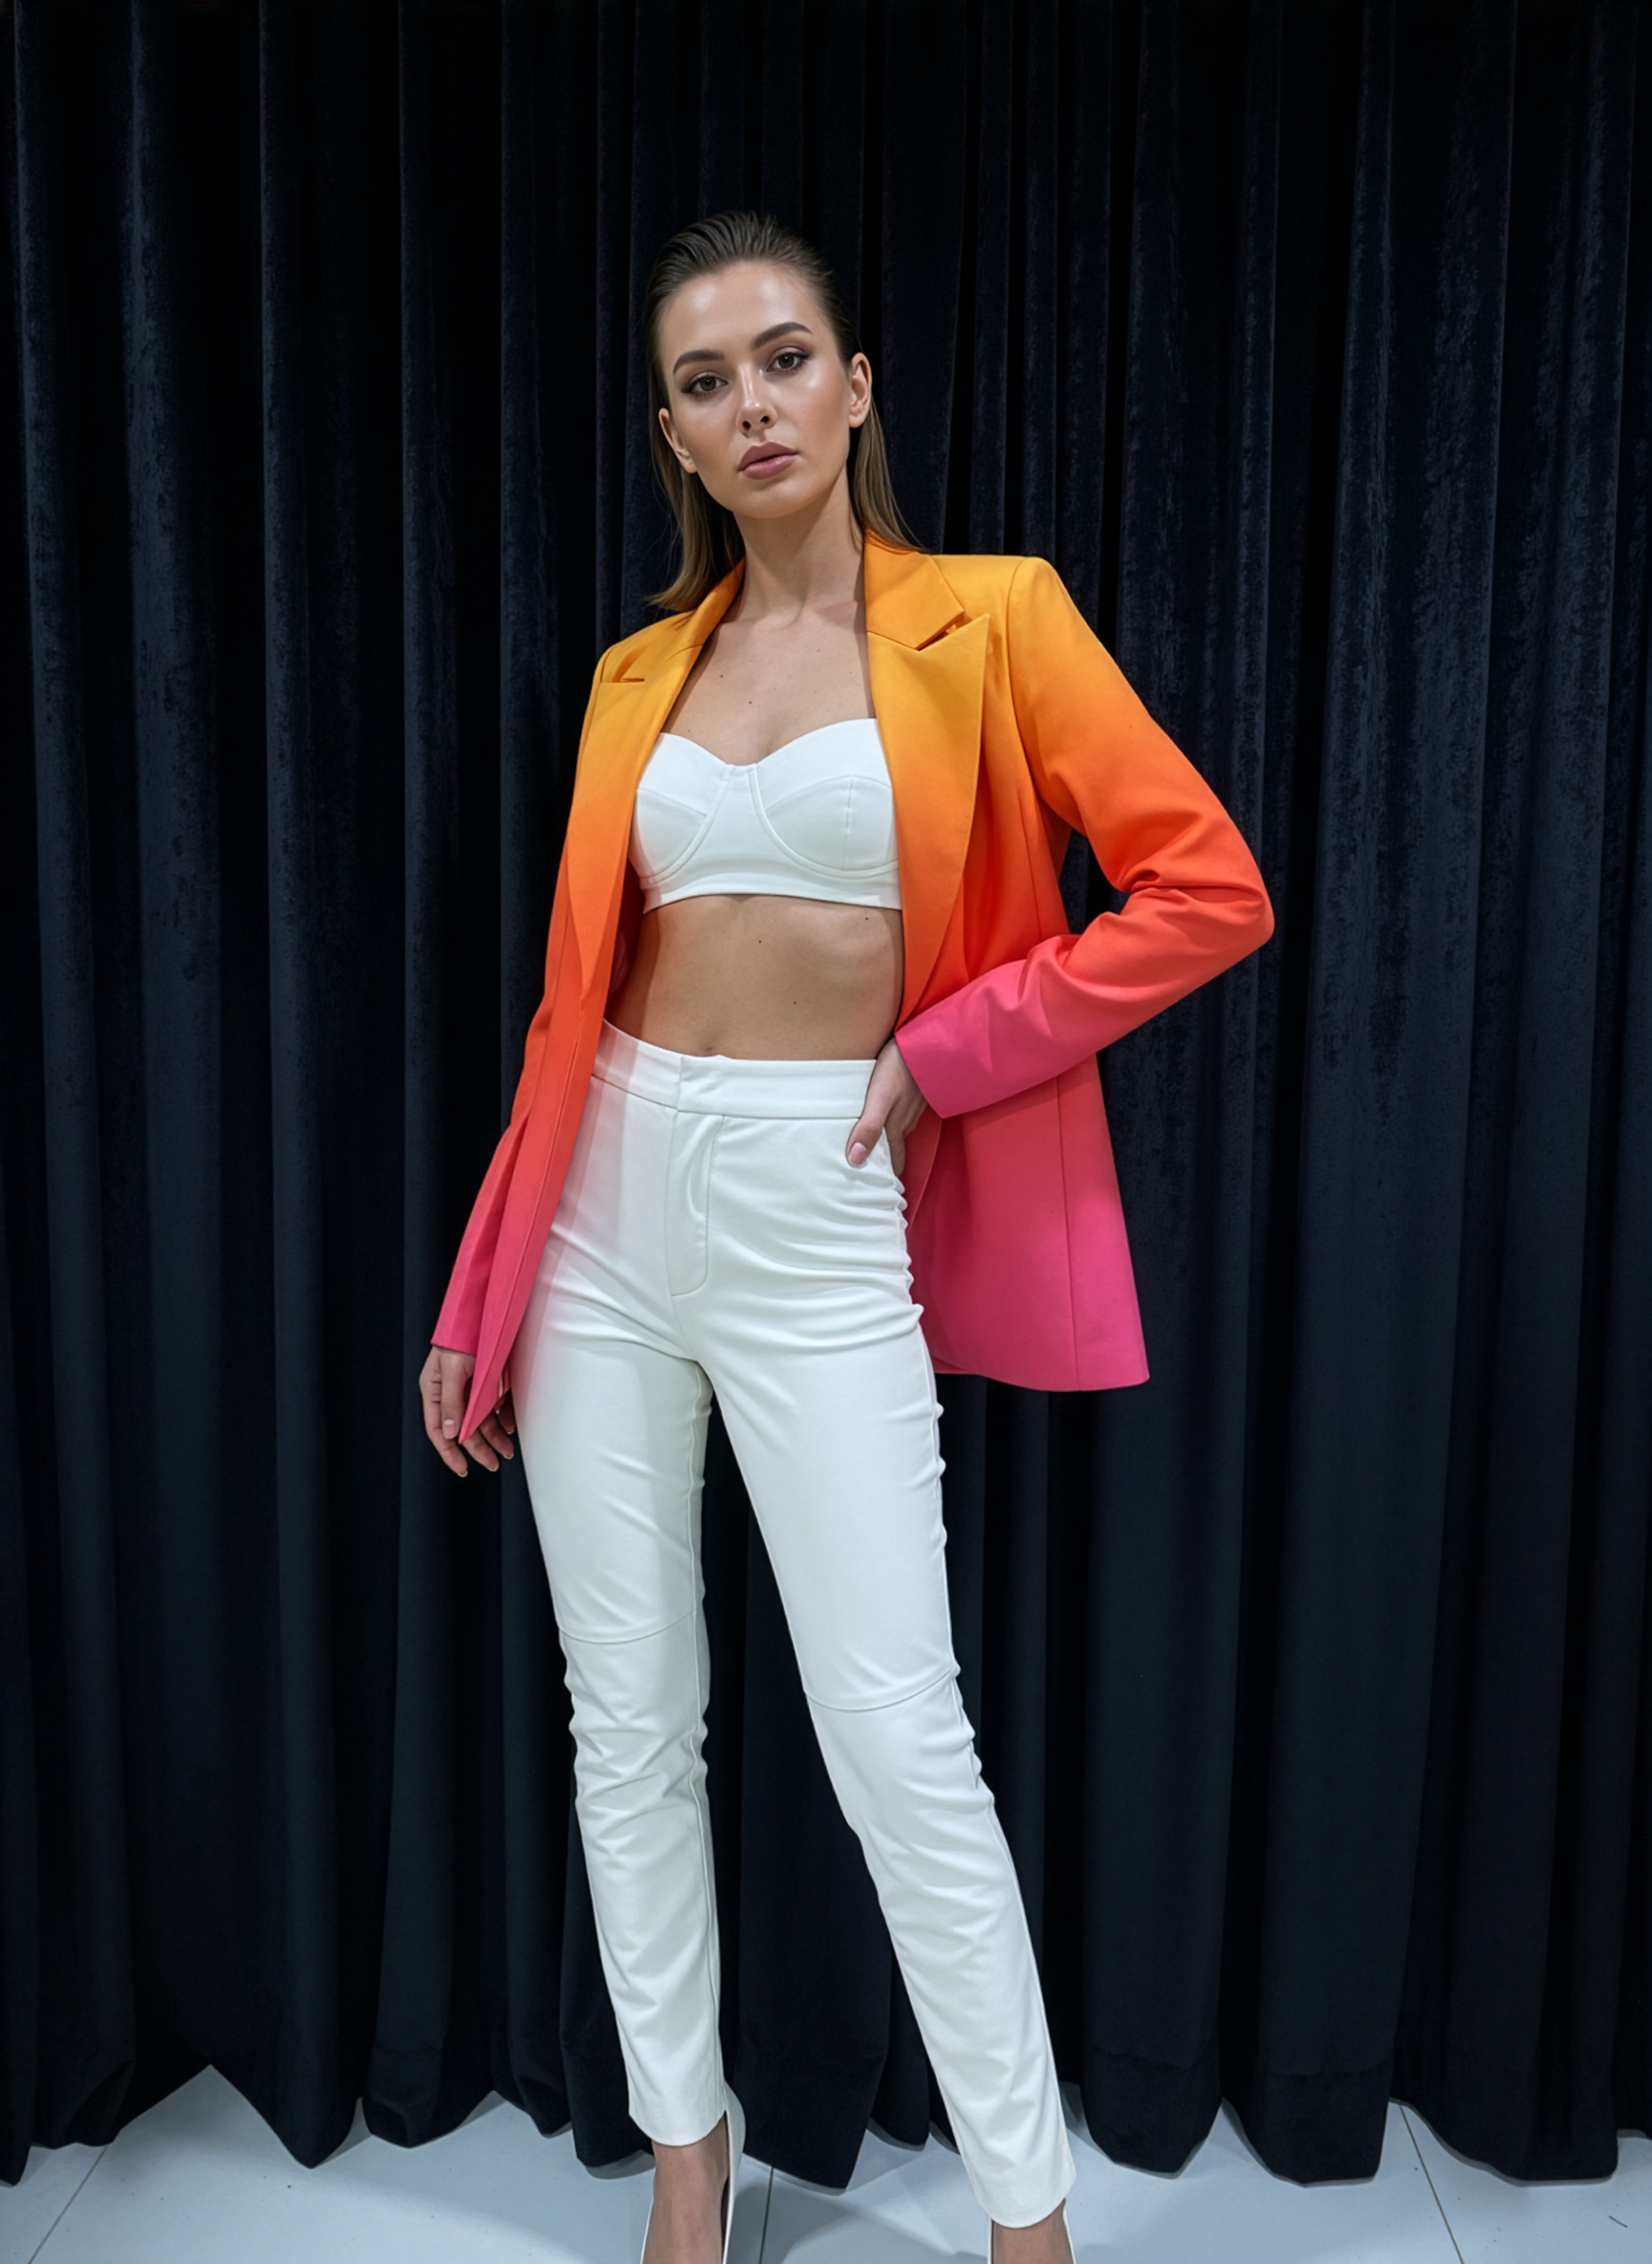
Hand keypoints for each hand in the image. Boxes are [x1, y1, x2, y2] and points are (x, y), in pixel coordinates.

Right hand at [420, 1343, 516, 1477]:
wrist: (483, 1311)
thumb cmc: (461, 1336)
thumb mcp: (452, 1368)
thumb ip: (451, 1401)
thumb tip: (450, 1433)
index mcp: (435, 1391)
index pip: (438, 1429)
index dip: (449, 1451)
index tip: (462, 1468)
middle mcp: (452, 1393)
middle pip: (463, 1429)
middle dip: (478, 1448)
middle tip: (493, 1464)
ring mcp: (470, 1388)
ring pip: (481, 1420)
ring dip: (494, 1436)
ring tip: (507, 1451)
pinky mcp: (488, 1381)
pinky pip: (494, 1406)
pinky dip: (502, 1418)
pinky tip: (510, 1427)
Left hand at [846, 1035, 930, 1177]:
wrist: (928, 1042)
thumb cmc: (899, 1067)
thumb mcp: (880, 1097)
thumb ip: (869, 1127)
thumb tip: (854, 1160)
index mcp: (895, 1127)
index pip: (892, 1161)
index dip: (887, 1177)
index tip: (882, 1193)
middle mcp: (905, 1122)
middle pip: (895, 1150)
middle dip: (888, 1165)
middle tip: (878, 1180)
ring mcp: (912, 1108)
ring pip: (898, 1133)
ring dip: (890, 1146)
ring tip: (878, 1155)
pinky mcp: (913, 1094)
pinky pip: (902, 1117)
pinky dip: (894, 1125)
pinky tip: (887, 1121)